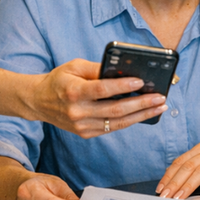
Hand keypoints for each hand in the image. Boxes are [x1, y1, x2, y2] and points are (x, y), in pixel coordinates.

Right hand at [29, 58, 168, 138]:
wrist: (39, 102)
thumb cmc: (59, 80)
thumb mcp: (74, 66)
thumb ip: (97, 68)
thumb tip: (123, 71)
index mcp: (73, 91)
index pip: (102, 90)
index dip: (122, 86)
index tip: (140, 81)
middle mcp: (77, 111)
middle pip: (115, 110)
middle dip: (141, 104)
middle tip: (160, 97)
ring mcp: (81, 126)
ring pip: (117, 123)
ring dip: (141, 115)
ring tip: (159, 107)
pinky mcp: (85, 133)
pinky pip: (112, 128)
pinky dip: (130, 121)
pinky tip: (144, 114)